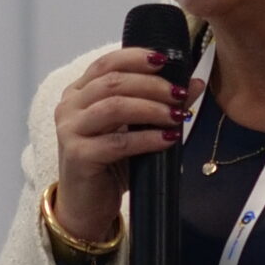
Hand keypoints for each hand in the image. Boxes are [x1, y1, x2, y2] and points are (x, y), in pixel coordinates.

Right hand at [50, 48, 204, 246]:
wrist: (86, 207)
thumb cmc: (110, 164)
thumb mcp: (135, 129)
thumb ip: (159, 103)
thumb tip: (194, 83)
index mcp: (79, 93)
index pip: (107, 63)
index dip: (136, 57)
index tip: (166, 61)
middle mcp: (69, 107)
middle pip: (112, 82)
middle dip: (152, 85)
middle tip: (179, 94)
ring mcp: (70, 130)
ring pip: (114, 106)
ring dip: (151, 108)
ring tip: (176, 115)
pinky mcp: (78, 156)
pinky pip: (118, 142)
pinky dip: (147, 138)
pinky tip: (168, 140)